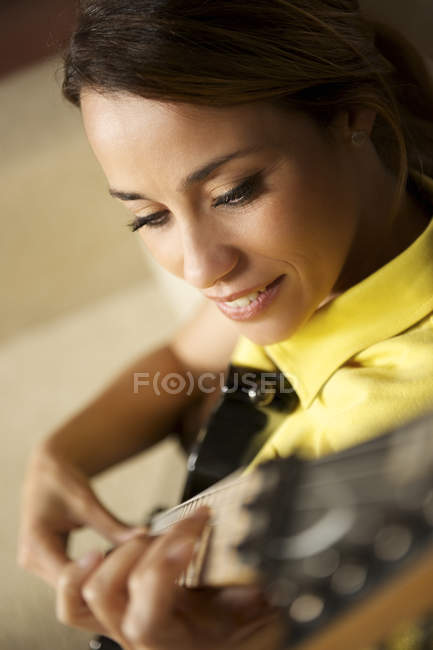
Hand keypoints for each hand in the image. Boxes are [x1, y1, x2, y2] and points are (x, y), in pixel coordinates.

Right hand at [17, 446, 144, 587]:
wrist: (46, 469)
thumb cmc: (60, 479)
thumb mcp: (87, 502)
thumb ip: (112, 525)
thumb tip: (143, 537)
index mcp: (36, 546)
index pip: (69, 581)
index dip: (100, 576)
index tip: (124, 562)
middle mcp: (33, 561)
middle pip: (71, 591)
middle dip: (102, 583)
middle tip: (132, 568)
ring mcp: (40, 565)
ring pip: (74, 589)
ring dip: (100, 581)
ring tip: (126, 566)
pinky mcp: (51, 563)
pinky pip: (75, 578)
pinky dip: (95, 574)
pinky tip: (115, 564)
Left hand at [56, 508, 282, 649]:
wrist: (228, 633)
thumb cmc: (239, 625)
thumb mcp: (254, 611)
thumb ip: (252, 596)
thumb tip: (255, 578)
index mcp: (173, 643)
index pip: (146, 616)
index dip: (163, 571)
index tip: (192, 535)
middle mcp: (137, 637)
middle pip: (111, 592)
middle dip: (146, 549)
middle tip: (183, 531)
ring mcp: (120, 622)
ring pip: (89, 591)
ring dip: (119, 553)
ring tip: (151, 536)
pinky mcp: (113, 607)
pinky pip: (74, 598)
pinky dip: (80, 572)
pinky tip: (100, 551)